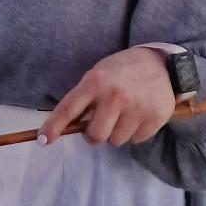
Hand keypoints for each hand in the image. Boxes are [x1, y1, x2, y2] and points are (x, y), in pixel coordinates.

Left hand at [40, 47, 176, 147]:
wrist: (161, 63)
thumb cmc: (122, 70)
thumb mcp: (98, 75)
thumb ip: (84, 97)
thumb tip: (67, 125)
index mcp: (95, 82)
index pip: (68, 109)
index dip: (53, 127)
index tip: (43, 140)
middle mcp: (115, 95)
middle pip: (95, 135)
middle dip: (94, 134)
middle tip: (100, 123)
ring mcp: (137, 108)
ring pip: (116, 141)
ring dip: (116, 133)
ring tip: (123, 115)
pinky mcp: (156, 118)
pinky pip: (136, 140)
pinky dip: (135, 133)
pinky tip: (138, 116)